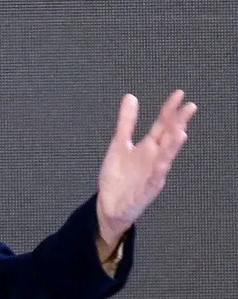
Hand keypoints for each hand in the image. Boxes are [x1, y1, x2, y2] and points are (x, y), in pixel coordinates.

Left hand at [96, 90, 196, 249]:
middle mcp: (154, 159)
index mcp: (148, 147)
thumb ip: (127, 122)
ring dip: (172, 147)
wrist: (109, 204)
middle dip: (178, 124)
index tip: (180, 94)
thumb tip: (131, 96)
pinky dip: (158, 173)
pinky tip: (163, 164)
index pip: (163, 125)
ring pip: (165, 159)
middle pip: (168, 139)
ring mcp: (152, 175)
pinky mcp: (145, 192)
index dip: (170, 110)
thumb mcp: (119, 144)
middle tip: (189, 108)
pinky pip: (152, 182)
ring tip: (180, 132)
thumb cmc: (118, 176)